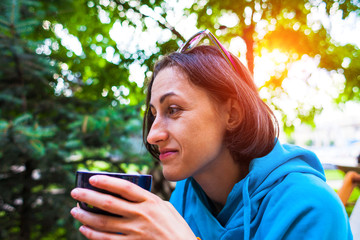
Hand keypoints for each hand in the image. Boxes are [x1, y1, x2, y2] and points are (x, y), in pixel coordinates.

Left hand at [70, 175, 195, 239]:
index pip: (124, 187)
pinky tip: (84, 229)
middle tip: (75, 193)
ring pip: (103, 222)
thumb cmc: (176, 228)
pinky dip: (92, 234)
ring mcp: (135, 232)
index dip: (107, 182)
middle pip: (109, 203)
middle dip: (88, 197)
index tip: (92, 178)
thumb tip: (130, 196)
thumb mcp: (167, 208)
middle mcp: (141, 215)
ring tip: (75, 211)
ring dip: (86, 216)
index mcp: (151, 202)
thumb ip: (149, 200)